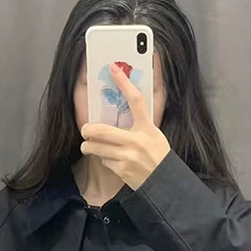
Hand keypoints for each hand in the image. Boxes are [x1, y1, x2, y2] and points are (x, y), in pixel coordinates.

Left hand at [79, 62, 170, 188]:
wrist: (164, 182)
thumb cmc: (158, 156)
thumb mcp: (155, 135)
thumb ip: (141, 123)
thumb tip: (126, 105)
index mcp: (147, 128)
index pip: (136, 100)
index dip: (124, 82)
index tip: (114, 69)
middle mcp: (137, 140)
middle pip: (102, 130)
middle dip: (88, 131)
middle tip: (85, 130)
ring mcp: (128, 156)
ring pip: (98, 148)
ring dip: (90, 147)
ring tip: (89, 147)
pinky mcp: (123, 170)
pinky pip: (105, 161)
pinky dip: (105, 160)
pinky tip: (112, 161)